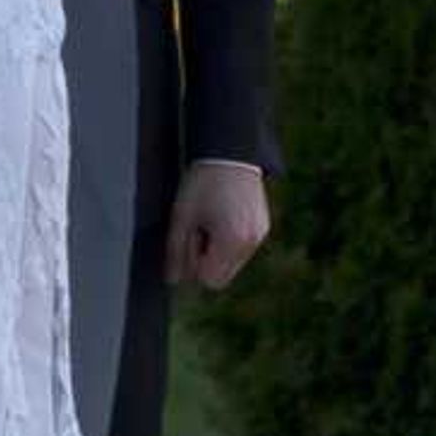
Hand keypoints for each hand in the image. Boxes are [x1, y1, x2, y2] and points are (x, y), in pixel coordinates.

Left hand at [169, 162, 270, 289]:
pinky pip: (242, 249)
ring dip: (218, 251)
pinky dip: (230, 241)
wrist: (229, 154)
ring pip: (232, 263)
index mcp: (231, 241)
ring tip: (212, 221)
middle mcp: (250, 243)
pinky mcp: (263, 227)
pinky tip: (223, 217)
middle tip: (200, 230)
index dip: (195, 266)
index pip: (210, 281)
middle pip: (222, 275)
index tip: (191, 241)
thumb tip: (172, 281)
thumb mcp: (182, 217)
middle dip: (207, 261)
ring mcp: (260, 235)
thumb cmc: (203, 183)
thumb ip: (175, 252)